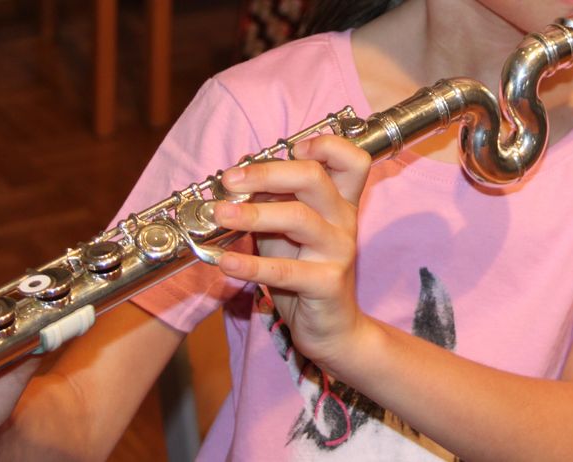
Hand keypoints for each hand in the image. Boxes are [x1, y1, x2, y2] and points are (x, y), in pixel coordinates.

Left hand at [212, 135, 372, 368]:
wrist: (331, 328)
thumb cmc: (305, 272)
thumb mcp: (287, 232)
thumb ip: (271, 202)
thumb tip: (236, 175)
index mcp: (340, 202)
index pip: (352, 159)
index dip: (325, 145)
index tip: (291, 148)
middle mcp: (344, 221)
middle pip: (315, 178)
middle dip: (267, 172)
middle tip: (229, 180)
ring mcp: (338, 251)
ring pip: (298, 218)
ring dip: (253, 213)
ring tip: (221, 215)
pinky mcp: (326, 283)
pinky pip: (284, 271)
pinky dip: (250, 265)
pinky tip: (225, 263)